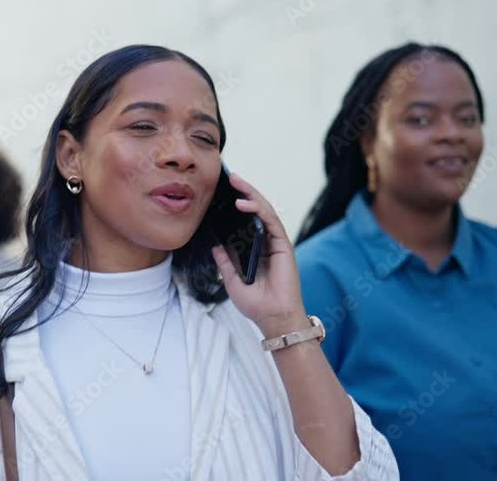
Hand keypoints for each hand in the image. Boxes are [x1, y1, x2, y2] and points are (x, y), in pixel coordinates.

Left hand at [210, 173, 308, 337]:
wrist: (272, 318)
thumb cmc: (256, 303)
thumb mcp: (231, 279)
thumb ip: (224, 260)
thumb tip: (213, 244)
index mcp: (255, 249)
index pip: (246, 221)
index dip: (236, 205)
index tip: (222, 193)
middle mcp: (267, 242)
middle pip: (256, 211)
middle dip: (244, 192)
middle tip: (230, 177)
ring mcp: (276, 243)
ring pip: (265, 211)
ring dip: (251, 194)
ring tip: (236, 182)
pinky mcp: (283, 245)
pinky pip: (271, 221)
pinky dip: (259, 209)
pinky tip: (245, 203)